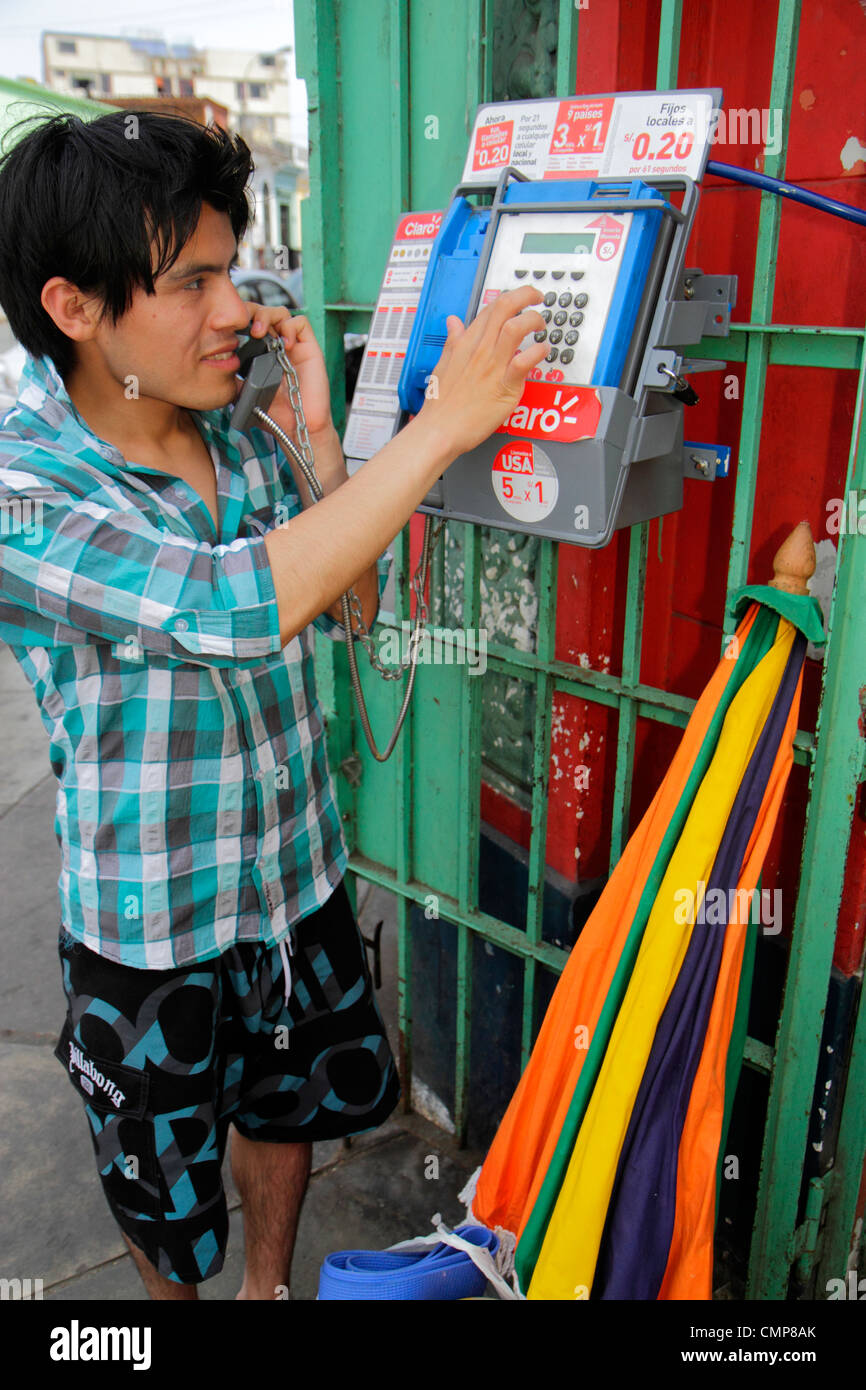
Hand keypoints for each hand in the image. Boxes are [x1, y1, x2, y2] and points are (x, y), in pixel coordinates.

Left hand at [235, 302, 333, 440]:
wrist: (296, 427)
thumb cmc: (275, 414)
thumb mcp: (244, 394)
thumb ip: (234, 378)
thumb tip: (216, 368)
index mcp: (261, 352)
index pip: (249, 323)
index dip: (237, 319)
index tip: (225, 327)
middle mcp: (277, 345)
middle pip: (263, 312)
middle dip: (250, 312)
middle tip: (241, 325)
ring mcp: (293, 346)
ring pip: (280, 313)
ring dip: (267, 316)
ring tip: (259, 332)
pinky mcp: (310, 348)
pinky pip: (301, 323)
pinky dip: (290, 327)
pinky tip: (284, 344)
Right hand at [417, 286, 547, 458]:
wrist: (439, 429)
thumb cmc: (441, 404)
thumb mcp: (442, 364)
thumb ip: (453, 341)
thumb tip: (453, 322)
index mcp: (466, 342)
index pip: (491, 308)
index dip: (509, 298)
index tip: (520, 299)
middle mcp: (480, 349)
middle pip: (505, 307)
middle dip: (526, 296)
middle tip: (537, 298)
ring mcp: (493, 366)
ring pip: (516, 327)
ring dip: (533, 320)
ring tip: (540, 325)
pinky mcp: (504, 385)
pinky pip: (525, 361)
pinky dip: (538, 351)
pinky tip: (542, 351)